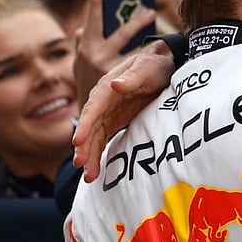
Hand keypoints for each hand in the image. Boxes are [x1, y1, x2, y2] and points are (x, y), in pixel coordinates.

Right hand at [72, 38, 174, 181]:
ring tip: (89, 175)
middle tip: (81, 164)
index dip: (84, 124)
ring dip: (89, 155)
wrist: (163, 68)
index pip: (93, 108)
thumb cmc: (154, 65)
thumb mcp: (147, 68)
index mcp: (106, 88)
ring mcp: (106, 113)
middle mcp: (102, 102)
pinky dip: (97, 154)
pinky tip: (94, 171)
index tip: (78, 140)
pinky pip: (101, 140)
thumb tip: (115, 84)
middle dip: (84, 146)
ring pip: (93, 137)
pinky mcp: (113, 122)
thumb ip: (133, 77)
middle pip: (89, 126)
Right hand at [73, 0, 156, 107]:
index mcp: (87, 48)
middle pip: (122, 33)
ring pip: (137, 50)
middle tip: (151, 11)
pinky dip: (153, 59)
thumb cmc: (87, 80)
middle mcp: (99, 57)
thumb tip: (82, 26)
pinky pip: (142, 66)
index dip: (94, 0)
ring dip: (150, 42)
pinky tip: (165, 54)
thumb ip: (82, 42)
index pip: (92, 20)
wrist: (89, 114)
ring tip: (164, 36)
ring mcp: (113, 69)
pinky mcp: (124, 81)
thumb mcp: (80, 60)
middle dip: (136, 22)